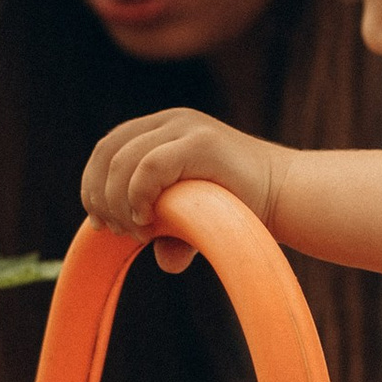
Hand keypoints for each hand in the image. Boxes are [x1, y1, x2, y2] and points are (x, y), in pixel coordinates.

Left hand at [81, 109, 288, 253]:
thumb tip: (165, 259)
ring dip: (119, 202)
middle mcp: (170, 121)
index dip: (92, 185)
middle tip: (117, 230)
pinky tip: (150, 220)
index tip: (101, 223)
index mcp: (160, 129)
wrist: (288, 197)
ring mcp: (186, 127)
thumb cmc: (242, 209)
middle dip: (101, 196)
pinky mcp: (201, 142)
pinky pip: (150, 165)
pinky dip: (139, 195)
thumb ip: (173, 232)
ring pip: (123, 160)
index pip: (106, 148)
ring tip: (139, 231)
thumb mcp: (195, 220)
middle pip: (108, 151)